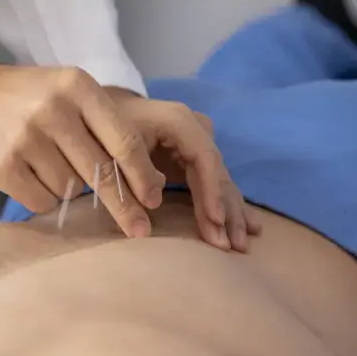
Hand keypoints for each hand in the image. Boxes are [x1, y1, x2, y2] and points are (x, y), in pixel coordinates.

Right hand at [0, 32, 164, 237]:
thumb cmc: (28, 95)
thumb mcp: (68, 91)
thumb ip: (103, 124)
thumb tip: (146, 181)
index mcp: (78, 87)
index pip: (123, 139)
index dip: (143, 175)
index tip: (155, 200)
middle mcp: (54, 109)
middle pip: (102, 173)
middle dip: (124, 205)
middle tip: (140, 229)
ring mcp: (26, 138)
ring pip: (71, 190)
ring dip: (68, 189)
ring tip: (47, 164)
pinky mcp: (2, 166)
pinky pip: (42, 201)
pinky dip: (42, 197)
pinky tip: (29, 174)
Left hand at [105, 88, 261, 252]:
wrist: (106, 110)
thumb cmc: (109, 128)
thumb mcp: (116, 145)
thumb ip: (134, 171)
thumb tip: (154, 202)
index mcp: (180, 121)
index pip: (205, 157)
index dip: (211, 190)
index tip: (215, 221)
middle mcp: (196, 130)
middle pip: (217, 173)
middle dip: (225, 210)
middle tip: (231, 246)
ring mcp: (198, 144)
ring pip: (221, 181)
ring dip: (231, 213)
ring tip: (241, 244)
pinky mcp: (195, 158)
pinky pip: (215, 183)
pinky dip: (227, 205)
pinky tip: (250, 226)